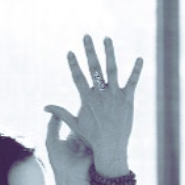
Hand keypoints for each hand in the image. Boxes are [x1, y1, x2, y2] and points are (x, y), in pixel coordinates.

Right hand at [44, 36, 142, 175]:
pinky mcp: (127, 100)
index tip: (69, 52)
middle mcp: (101, 95)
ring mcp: (115, 96)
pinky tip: (140, 58)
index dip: (73, 64)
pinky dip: (136, 70)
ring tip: (107, 38)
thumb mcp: (75, 124)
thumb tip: (44, 107)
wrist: (111, 148)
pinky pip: (132, 82)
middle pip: (94, 69)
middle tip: (87, 36)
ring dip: (109, 53)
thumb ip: (61, 113)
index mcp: (87, 99)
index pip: (78, 77)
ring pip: (112, 70)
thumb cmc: (92, 138)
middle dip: (89, 51)